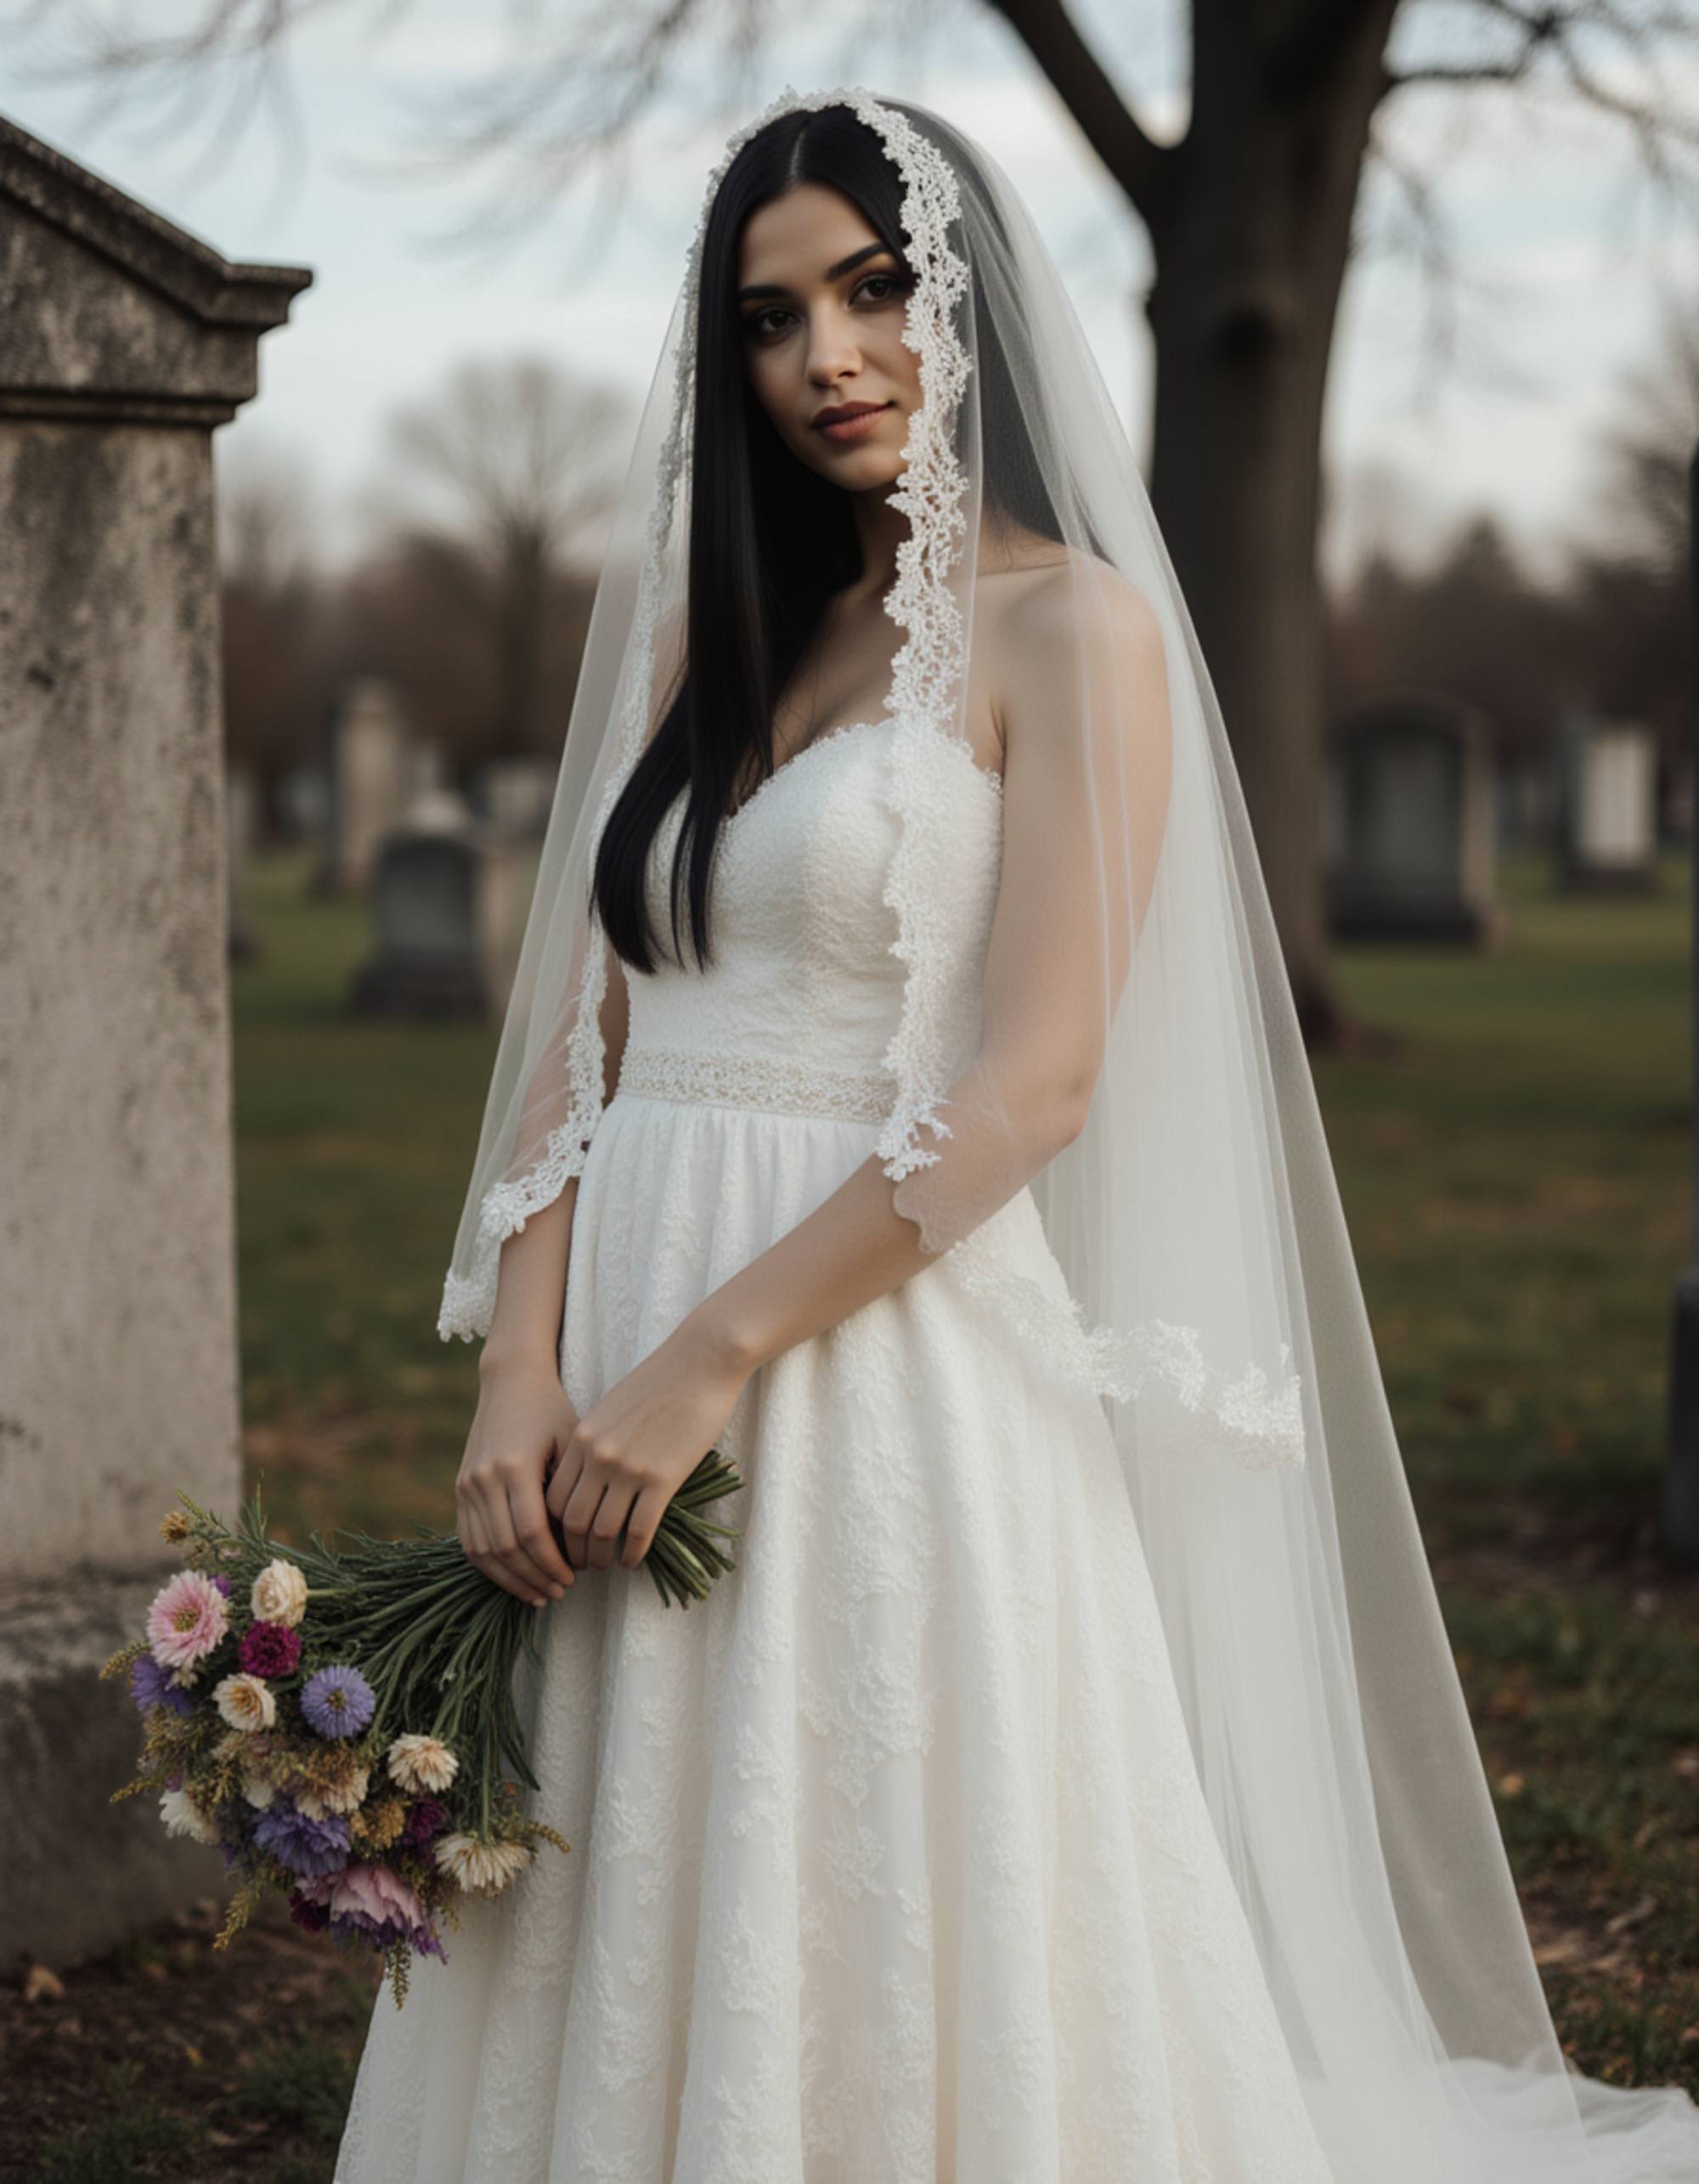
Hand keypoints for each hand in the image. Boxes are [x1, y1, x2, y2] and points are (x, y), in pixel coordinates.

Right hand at [456, 1352, 581, 1605]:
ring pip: (483, 1550)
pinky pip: (468, 1539)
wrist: (510, 1381)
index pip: (531, 1533)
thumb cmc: (551, 1410)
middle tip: (561, 1591)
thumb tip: (581, 1542)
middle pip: (506, 1547)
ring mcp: (467, 1484)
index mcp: (514, 1466)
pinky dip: (489, 1565)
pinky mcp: (460, 1488)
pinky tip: (513, 1576)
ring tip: (538, 1592)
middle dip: (534, 1576)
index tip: (573, 1577)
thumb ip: (570, 1489)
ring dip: (510, 1578)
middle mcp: (484, 1478)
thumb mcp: (570, 1442)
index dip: (552, 1562)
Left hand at [545, 1314, 751, 1575]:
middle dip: (572, 1551)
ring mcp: (629, 1469)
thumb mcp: (612, 1409)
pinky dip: (632, 1553)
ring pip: (602, 1531)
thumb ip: (595, 1443)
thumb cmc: (660, 1381)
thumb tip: (589, 1480)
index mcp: (582, 1438)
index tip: (562, 1541)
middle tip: (580, 1565)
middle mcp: (598, 1457)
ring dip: (600, 1557)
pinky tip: (633, 1561)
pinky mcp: (662, 1478)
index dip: (553, 1528)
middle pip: (571, 1520)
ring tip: (606, 1566)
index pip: (553, 1497)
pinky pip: (639, 1529)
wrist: (700, 1361)